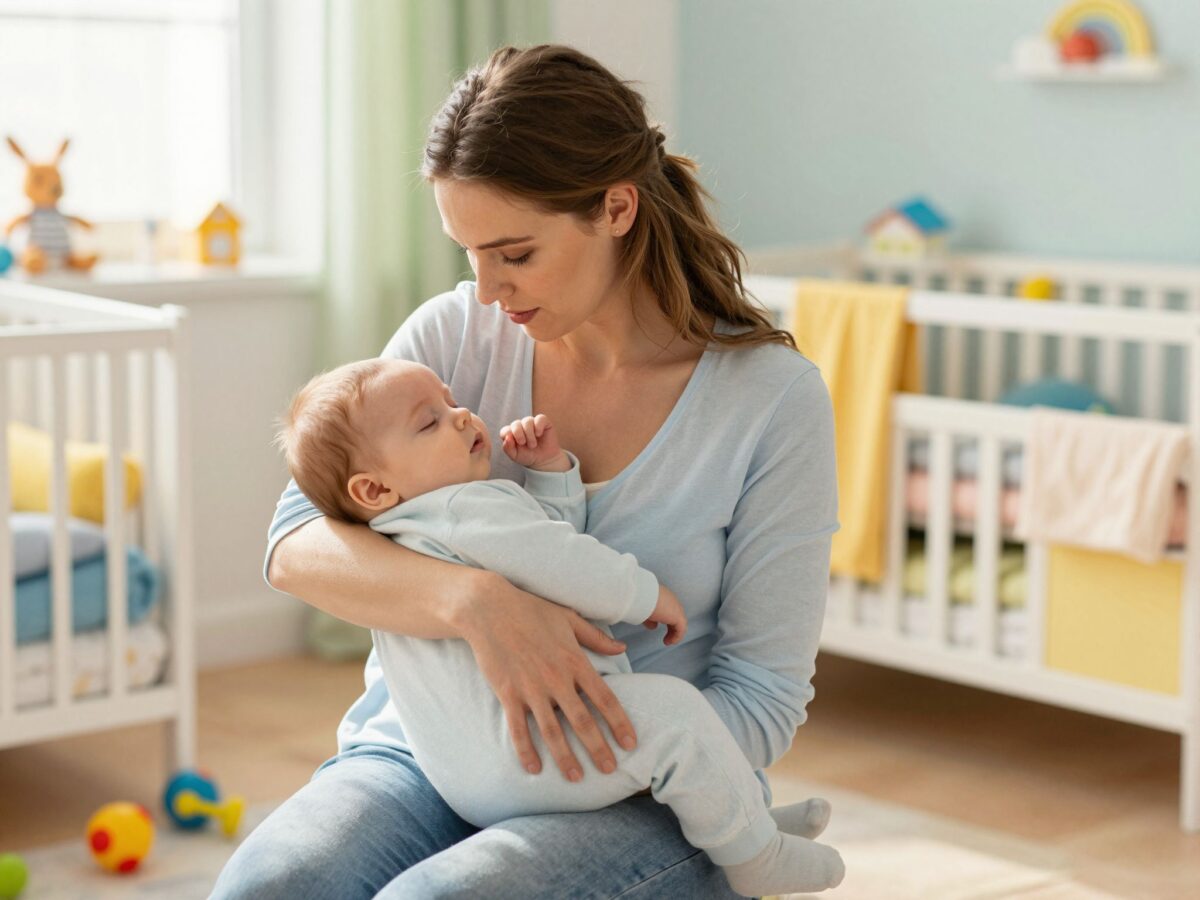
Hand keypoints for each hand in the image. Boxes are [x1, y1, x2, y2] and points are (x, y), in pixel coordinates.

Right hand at [458, 574, 637, 780]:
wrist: (489, 608)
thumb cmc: (531, 609)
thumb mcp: (569, 618)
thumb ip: (596, 638)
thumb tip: (622, 649)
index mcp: (575, 660)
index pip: (605, 698)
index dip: (619, 723)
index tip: (630, 743)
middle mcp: (556, 678)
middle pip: (582, 721)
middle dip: (598, 748)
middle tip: (610, 770)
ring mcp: (531, 688)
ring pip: (552, 731)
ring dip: (565, 757)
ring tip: (576, 778)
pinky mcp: (507, 694)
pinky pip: (518, 728)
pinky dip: (526, 750)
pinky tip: (534, 769)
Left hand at [501, 414, 568, 471]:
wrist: (544, 460)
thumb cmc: (528, 456)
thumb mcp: (516, 456)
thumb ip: (508, 448)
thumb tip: (507, 437)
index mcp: (511, 433)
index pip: (505, 431)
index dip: (509, 437)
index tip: (517, 445)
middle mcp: (520, 426)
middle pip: (515, 424)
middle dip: (519, 435)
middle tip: (524, 444)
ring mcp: (531, 423)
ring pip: (527, 421)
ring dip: (529, 434)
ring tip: (533, 444)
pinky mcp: (543, 421)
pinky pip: (540, 418)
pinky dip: (538, 426)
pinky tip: (539, 434)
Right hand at [642, 584, 686, 645]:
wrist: (644, 595)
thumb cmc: (639, 599)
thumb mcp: (642, 609)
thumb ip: (649, 618)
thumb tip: (653, 626)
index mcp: (662, 595)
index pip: (666, 607)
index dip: (663, 617)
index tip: (656, 624)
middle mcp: (671, 600)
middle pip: (674, 614)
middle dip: (671, 626)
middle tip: (667, 635)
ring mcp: (676, 607)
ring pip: (679, 622)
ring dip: (673, 632)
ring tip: (667, 641)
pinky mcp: (678, 616)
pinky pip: (681, 629)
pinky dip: (676, 636)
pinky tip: (670, 642)